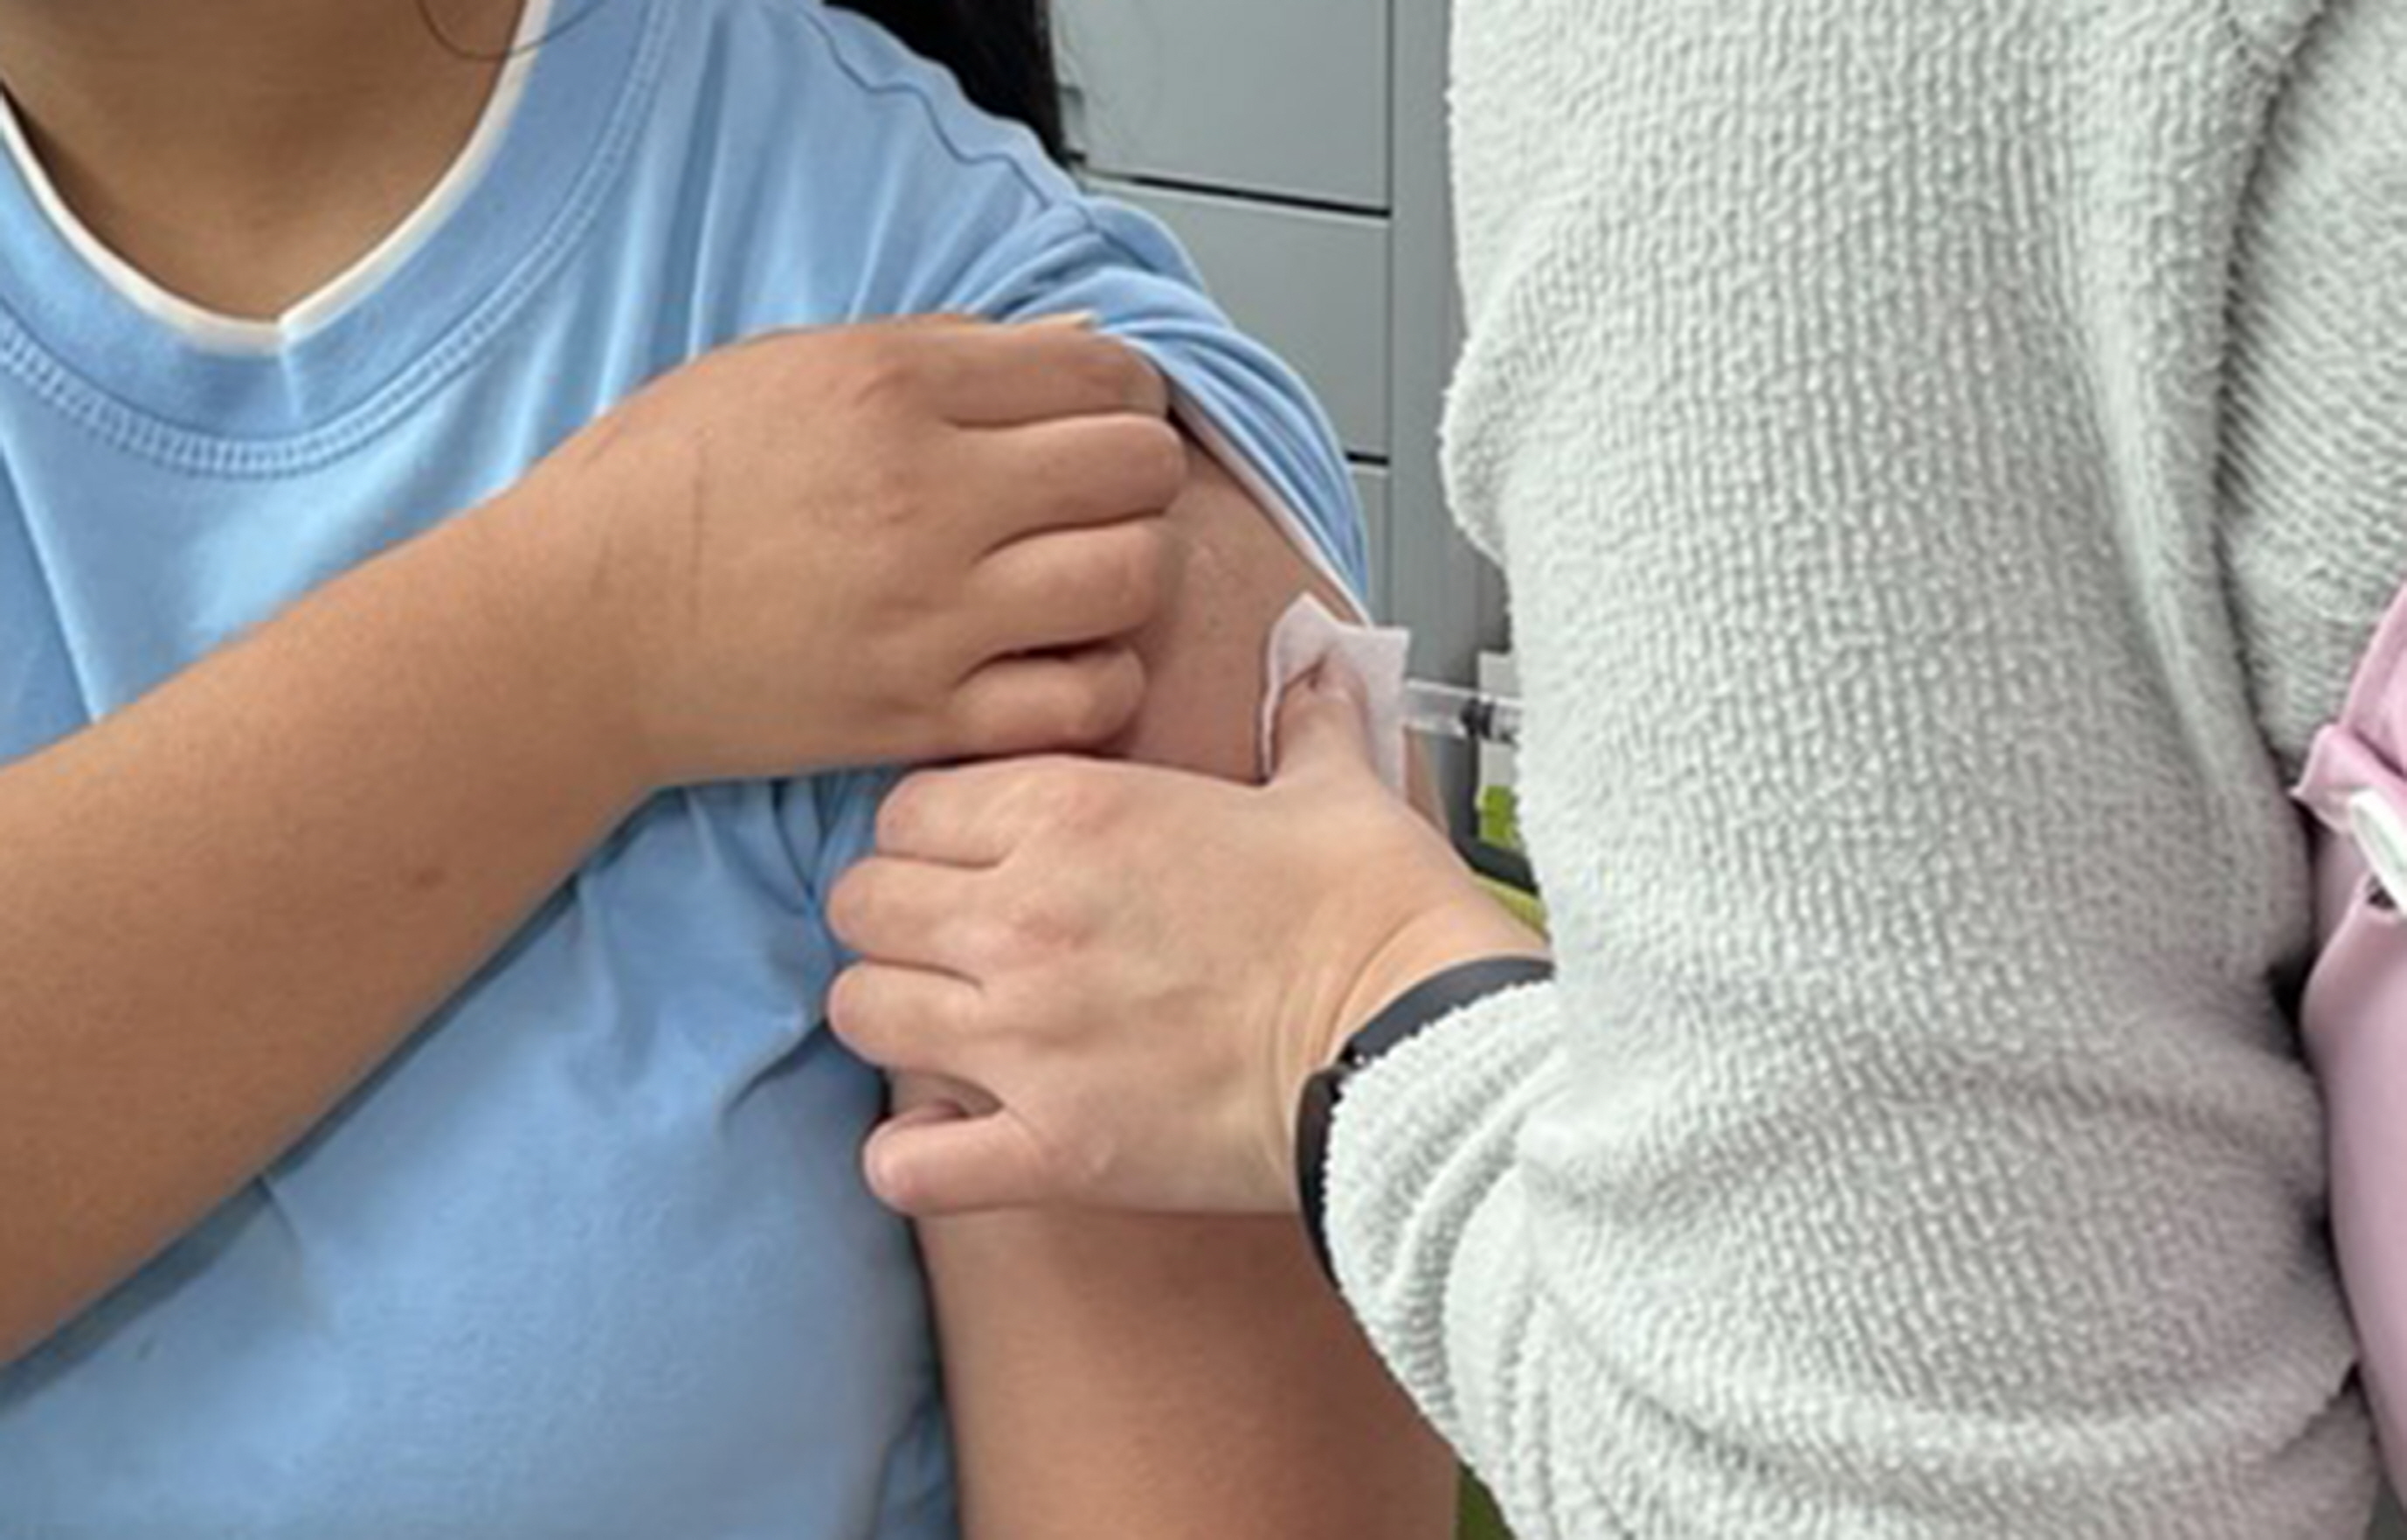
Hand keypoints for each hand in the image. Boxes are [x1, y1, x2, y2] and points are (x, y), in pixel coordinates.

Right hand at [498, 316, 1184, 786]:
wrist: (576, 635)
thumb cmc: (664, 488)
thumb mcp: (789, 366)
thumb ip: (943, 352)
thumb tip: (1075, 351)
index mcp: (891, 387)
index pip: (1104, 374)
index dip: (1125, 394)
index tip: (1101, 419)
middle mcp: (925, 497)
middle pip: (1139, 469)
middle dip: (1141, 472)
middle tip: (1102, 495)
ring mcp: (930, 616)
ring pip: (1134, 578)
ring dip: (1134, 572)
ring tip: (1088, 576)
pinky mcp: (922, 717)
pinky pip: (1085, 699)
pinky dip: (1098, 679)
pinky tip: (1059, 660)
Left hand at [825, 671, 1546, 1214]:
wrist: (1415, 1040)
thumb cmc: (1376, 917)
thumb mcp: (1333, 788)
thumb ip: (1303, 717)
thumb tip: (1320, 664)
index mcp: (1071, 813)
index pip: (904, 808)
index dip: (932, 835)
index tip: (971, 861)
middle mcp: (1021, 917)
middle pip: (861, 903)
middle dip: (896, 920)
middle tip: (954, 943)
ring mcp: (1024, 1038)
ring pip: (860, 1011)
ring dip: (898, 1018)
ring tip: (954, 1028)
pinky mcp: (1052, 1146)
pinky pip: (906, 1162)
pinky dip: (914, 1156)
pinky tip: (957, 1136)